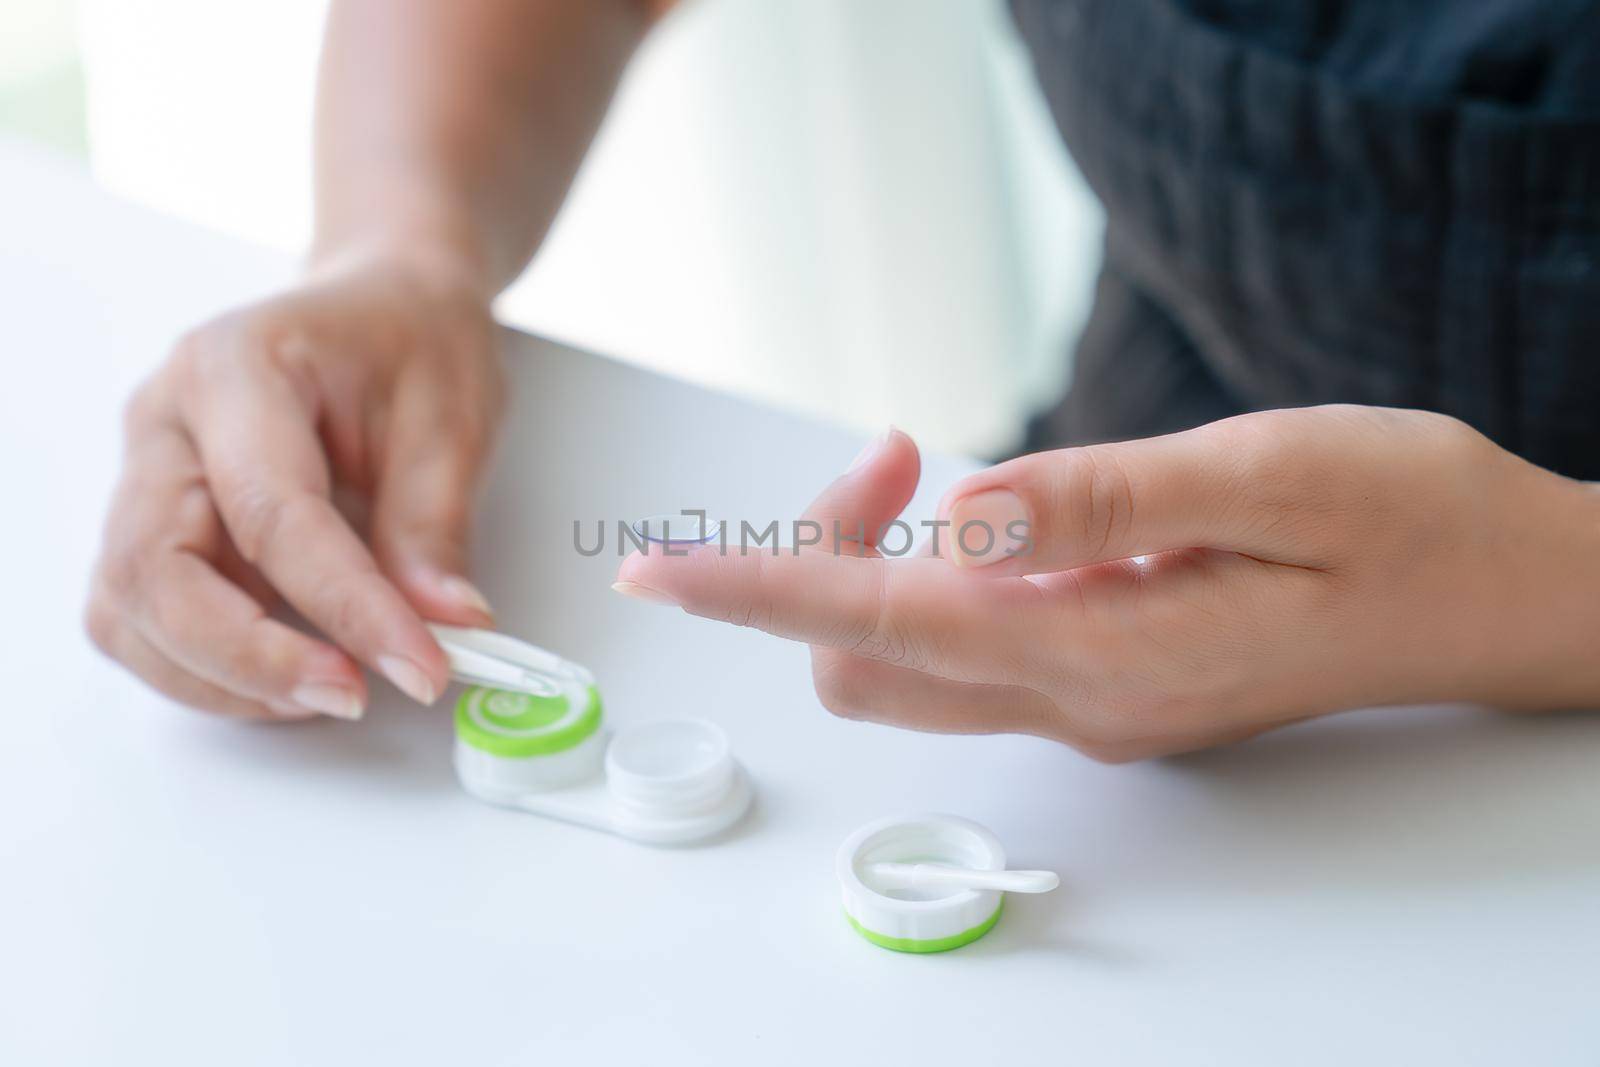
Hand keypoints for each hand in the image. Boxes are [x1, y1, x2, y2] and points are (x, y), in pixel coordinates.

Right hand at [86, 252, 503, 720]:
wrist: (384, 304)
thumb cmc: (411, 338)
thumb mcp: (453, 414)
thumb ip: (437, 524)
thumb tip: (442, 626)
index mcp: (234, 368)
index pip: (271, 514)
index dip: (345, 606)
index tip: (418, 666)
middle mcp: (164, 422)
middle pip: (155, 572)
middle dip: (250, 658)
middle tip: (352, 695)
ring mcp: (146, 475)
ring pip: (131, 611)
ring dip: (221, 677)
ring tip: (331, 689)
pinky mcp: (156, 523)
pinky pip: (147, 619)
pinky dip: (210, 669)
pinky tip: (292, 672)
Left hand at [614, 408, 1599, 759]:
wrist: (1499, 599)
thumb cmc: (1410, 521)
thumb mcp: (1275, 474)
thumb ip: (1108, 501)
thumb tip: (963, 516)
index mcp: (1111, 647)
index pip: (884, 626)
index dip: (760, 592)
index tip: (661, 570)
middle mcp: (1083, 698)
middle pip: (868, 660)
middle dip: (819, 560)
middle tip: (890, 451)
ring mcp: (1095, 704)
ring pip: (910, 664)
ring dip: (874, 571)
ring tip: (927, 469)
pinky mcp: (1111, 684)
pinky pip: (974, 649)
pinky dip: (940, 582)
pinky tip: (1000, 519)